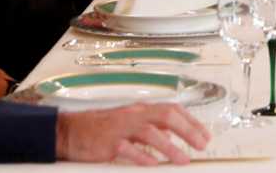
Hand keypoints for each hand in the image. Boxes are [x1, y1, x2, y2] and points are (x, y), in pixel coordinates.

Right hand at [56, 104, 209, 164]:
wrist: (70, 131)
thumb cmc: (101, 128)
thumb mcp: (129, 122)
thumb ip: (149, 127)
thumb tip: (171, 134)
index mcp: (140, 110)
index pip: (172, 110)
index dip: (191, 121)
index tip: (204, 135)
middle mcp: (133, 115)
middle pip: (166, 116)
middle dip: (187, 130)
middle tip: (202, 144)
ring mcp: (120, 129)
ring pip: (149, 132)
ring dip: (170, 146)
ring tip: (184, 160)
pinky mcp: (108, 144)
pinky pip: (127, 150)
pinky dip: (142, 157)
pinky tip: (153, 165)